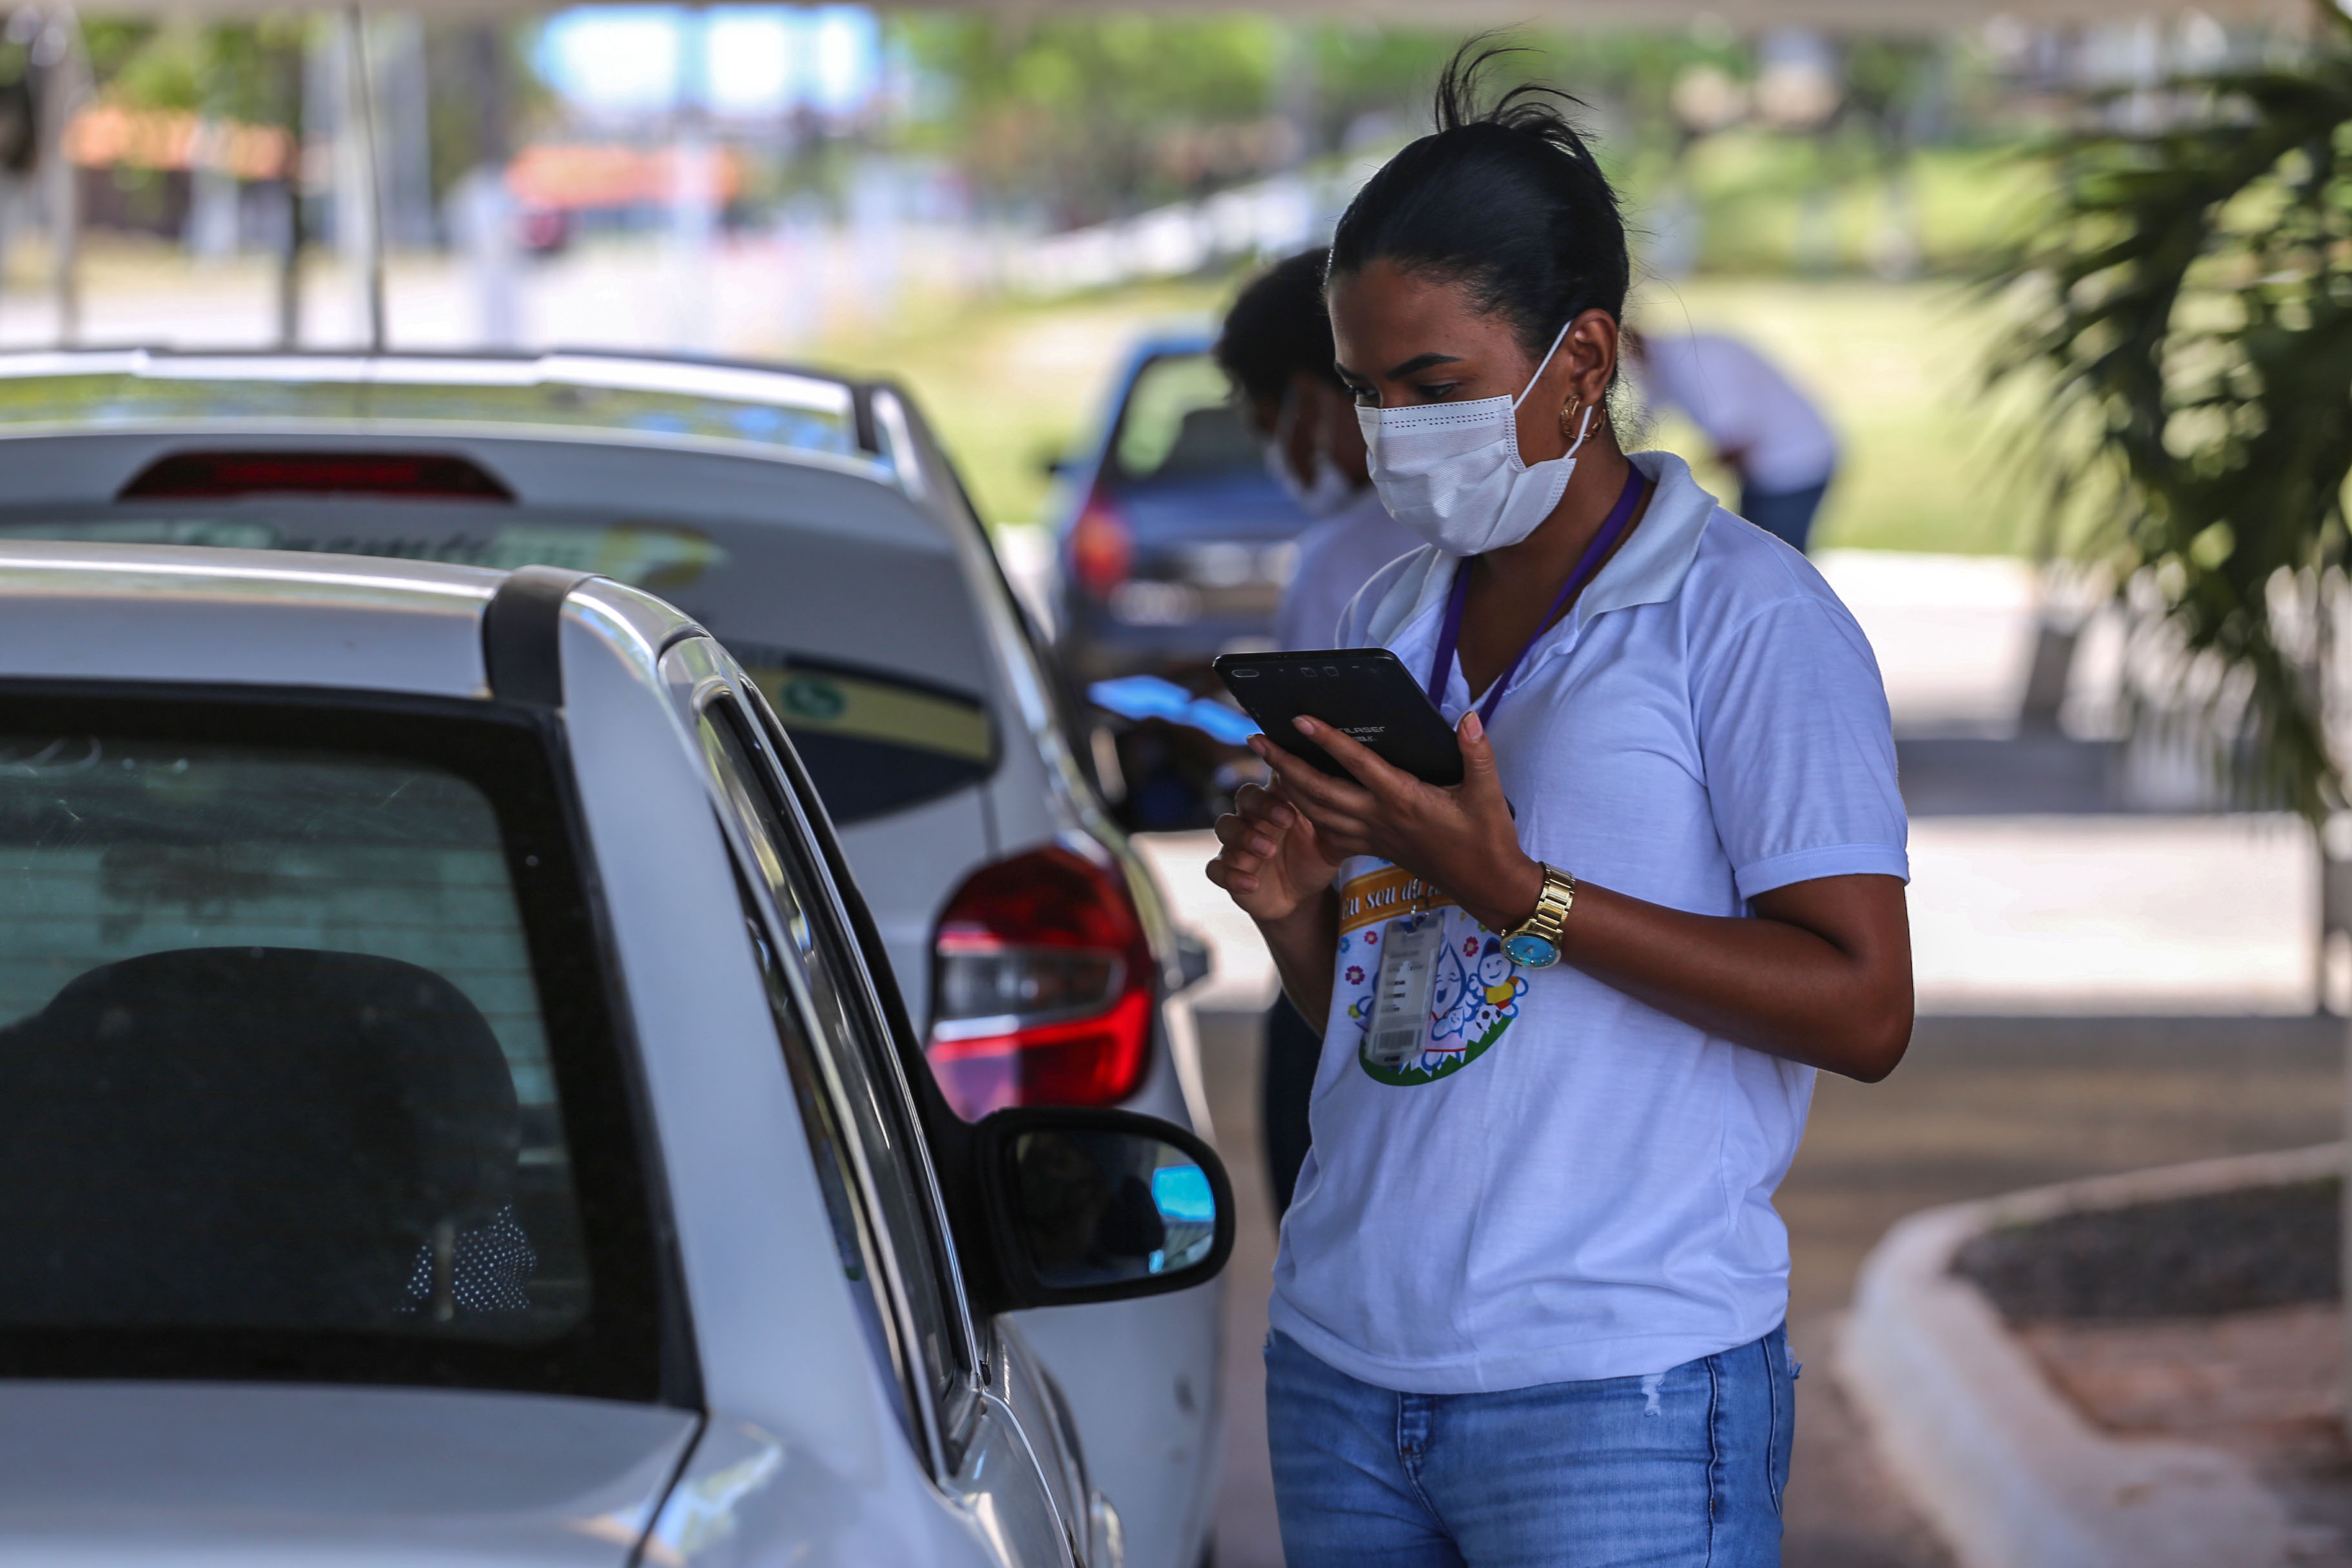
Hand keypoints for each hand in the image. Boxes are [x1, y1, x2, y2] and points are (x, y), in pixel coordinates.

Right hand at [1206, 779, 1343, 927]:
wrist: (1301, 894)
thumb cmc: (1315, 854)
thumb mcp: (1333, 837)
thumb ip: (1341, 815)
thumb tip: (1366, 787)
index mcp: (1280, 799)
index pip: (1272, 776)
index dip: (1275, 774)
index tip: (1290, 776)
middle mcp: (1254, 815)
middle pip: (1245, 796)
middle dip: (1263, 805)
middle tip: (1287, 819)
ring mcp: (1237, 841)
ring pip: (1225, 826)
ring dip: (1245, 836)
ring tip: (1268, 849)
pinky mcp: (1229, 870)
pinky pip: (1217, 868)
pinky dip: (1231, 875)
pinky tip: (1251, 883)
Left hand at [1249, 709, 1542, 933]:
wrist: (1485, 884)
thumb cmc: (1487, 839)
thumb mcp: (1488, 793)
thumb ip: (1476, 752)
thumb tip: (1466, 717)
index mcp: (1404, 800)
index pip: (1357, 764)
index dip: (1327, 740)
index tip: (1299, 720)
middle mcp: (1380, 818)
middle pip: (1318, 790)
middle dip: (1283, 765)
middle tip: (1256, 739)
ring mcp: (1373, 834)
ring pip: (1316, 812)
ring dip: (1287, 786)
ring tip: (1265, 761)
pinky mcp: (1373, 846)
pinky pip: (1329, 830)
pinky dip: (1306, 812)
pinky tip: (1293, 798)